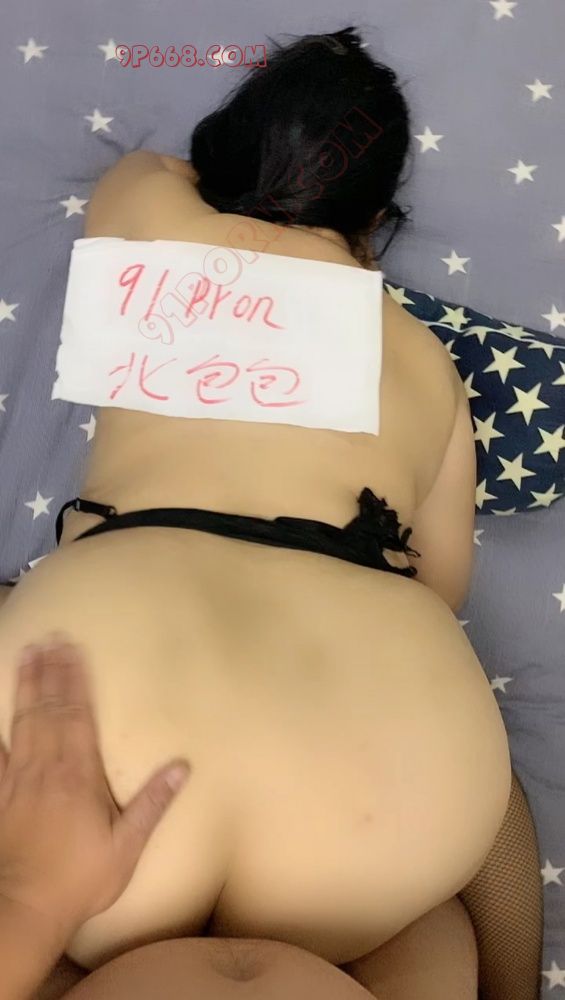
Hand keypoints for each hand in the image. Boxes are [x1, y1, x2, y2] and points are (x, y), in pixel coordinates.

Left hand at [0, 636, 190, 946]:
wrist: (23, 907)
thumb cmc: (79, 879)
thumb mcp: (126, 847)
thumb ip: (152, 804)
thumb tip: (182, 766)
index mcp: (79, 774)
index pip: (78, 714)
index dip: (76, 679)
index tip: (74, 648)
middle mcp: (47, 767)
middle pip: (50, 708)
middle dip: (51, 671)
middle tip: (50, 637)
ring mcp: (18, 779)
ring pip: (22, 721)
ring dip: (26, 686)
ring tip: (28, 654)